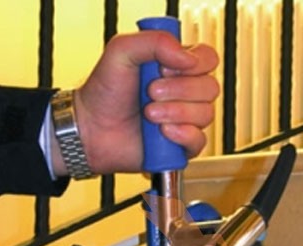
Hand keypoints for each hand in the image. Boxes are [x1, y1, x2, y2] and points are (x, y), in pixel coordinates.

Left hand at [52, 30, 219, 175]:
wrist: (92, 129)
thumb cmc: (104, 93)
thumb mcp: (122, 50)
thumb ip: (155, 41)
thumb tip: (188, 58)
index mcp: (176, 67)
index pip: (208, 59)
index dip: (193, 63)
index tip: (163, 68)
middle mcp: (185, 93)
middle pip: (210, 87)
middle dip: (179, 90)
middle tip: (150, 92)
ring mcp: (186, 120)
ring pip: (205, 114)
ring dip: (175, 112)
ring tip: (149, 115)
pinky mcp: (182, 145)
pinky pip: (199, 140)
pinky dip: (182, 135)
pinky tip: (163, 132)